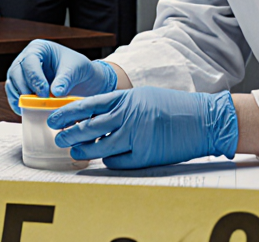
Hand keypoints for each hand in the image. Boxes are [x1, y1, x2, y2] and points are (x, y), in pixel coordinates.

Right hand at [4, 39, 117, 113]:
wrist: (81, 79)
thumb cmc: (78, 68)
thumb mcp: (76, 70)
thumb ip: (65, 79)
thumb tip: (56, 92)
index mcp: (38, 48)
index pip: (29, 61)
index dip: (35, 78)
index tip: (44, 93)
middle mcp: (25, 59)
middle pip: (16, 73)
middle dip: (26, 89)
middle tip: (39, 103)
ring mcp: (21, 73)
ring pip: (12, 85)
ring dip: (20, 99)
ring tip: (34, 109)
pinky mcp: (20, 87)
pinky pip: (13, 95)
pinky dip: (19, 105)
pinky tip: (28, 112)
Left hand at [49, 87, 238, 169]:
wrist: (204, 120)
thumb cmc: (174, 107)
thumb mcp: (143, 96)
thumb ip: (120, 104)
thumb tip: (94, 116)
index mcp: (127, 98)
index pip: (89, 105)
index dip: (68, 113)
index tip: (54, 118)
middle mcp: (128, 115)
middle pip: (89, 127)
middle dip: (69, 134)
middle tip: (58, 139)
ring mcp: (136, 136)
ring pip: (99, 147)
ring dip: (83, 151)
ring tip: (75, 153)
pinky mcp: (145, 155)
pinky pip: (117, 161)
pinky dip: (109, 161)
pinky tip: (105, 160)